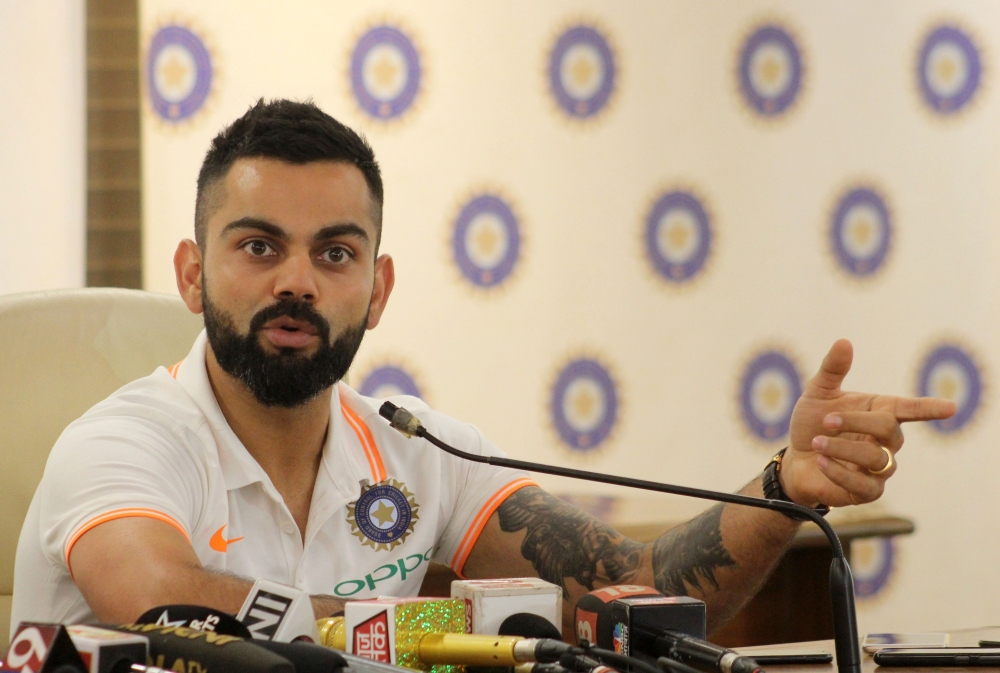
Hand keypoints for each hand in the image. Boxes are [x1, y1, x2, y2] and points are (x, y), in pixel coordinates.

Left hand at [780, 339, 955, 507]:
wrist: (794, 459)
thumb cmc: (812, 424)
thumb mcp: (817, 393)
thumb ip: (832, 370)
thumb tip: (844, 342)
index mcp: (880, 412)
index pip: (909, 409)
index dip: (929, 408)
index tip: (950, 408)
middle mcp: (885, 440)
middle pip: (888, 429)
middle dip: (855, 422)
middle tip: (826, 421)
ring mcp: (880, 468)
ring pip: (875, 458)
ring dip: (842, 447)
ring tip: (817, 442)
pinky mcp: (867, 491)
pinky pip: (864, 484)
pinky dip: (840, 471)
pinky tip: (821, 462)